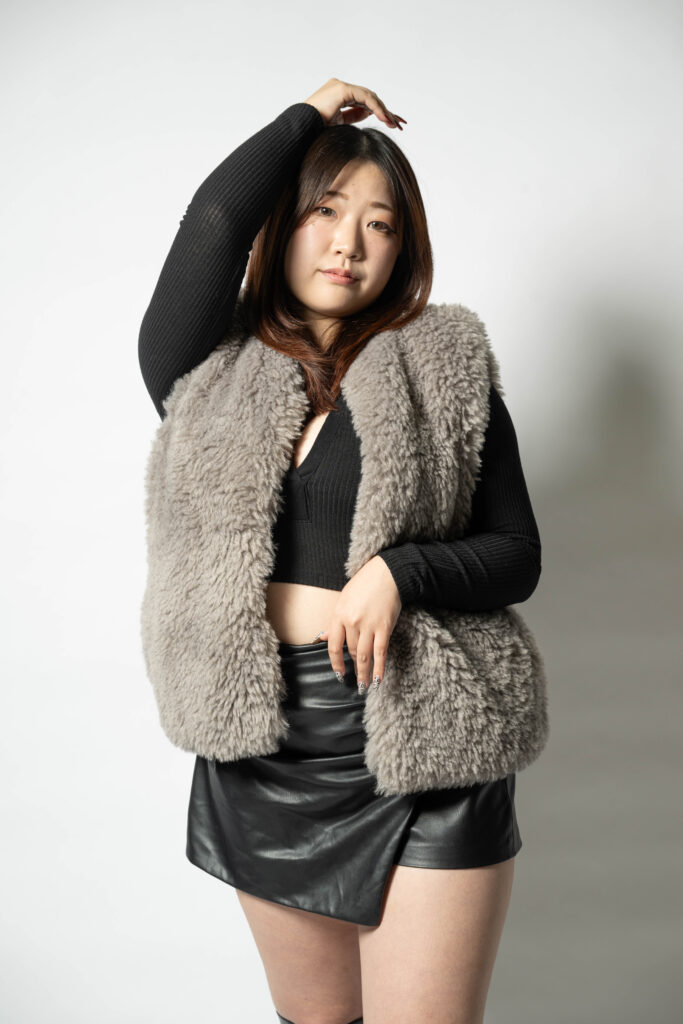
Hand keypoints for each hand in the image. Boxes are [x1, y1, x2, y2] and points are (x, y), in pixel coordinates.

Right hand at [303, 78, 406, 131]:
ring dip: (383, 111)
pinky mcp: (342, 89)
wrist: (302, 129)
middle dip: (385, 111)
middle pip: (369, 98)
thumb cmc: (315, 130)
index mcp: (339, 95)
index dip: (379, 112)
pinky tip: (385, 118)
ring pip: (369, 97)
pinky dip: (376, 108)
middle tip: (399, 124)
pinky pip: (365, 98)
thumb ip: (353, 116)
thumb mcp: (339, 124)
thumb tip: (369, 113)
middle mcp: (341, 87)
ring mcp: (341, 86)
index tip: (392, 123)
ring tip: (394, 124)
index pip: (364, 102)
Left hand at [316, 556, 402, 690]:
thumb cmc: (364, 585)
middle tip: (356, 679)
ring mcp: (368, 625)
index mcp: (339, 615)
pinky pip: (380, 652)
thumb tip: (322, 638)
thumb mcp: (343, 600)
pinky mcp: (384, 627)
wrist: (387, 573)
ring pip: (363, 655)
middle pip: (350, 651)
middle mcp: (352, 622)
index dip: (335, 663)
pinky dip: (379, 668)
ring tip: (364, 686)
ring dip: (364, 673)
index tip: (339, 674)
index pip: (333, 646)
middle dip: (353, 666)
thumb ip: (335, 622)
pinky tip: (378, 680)